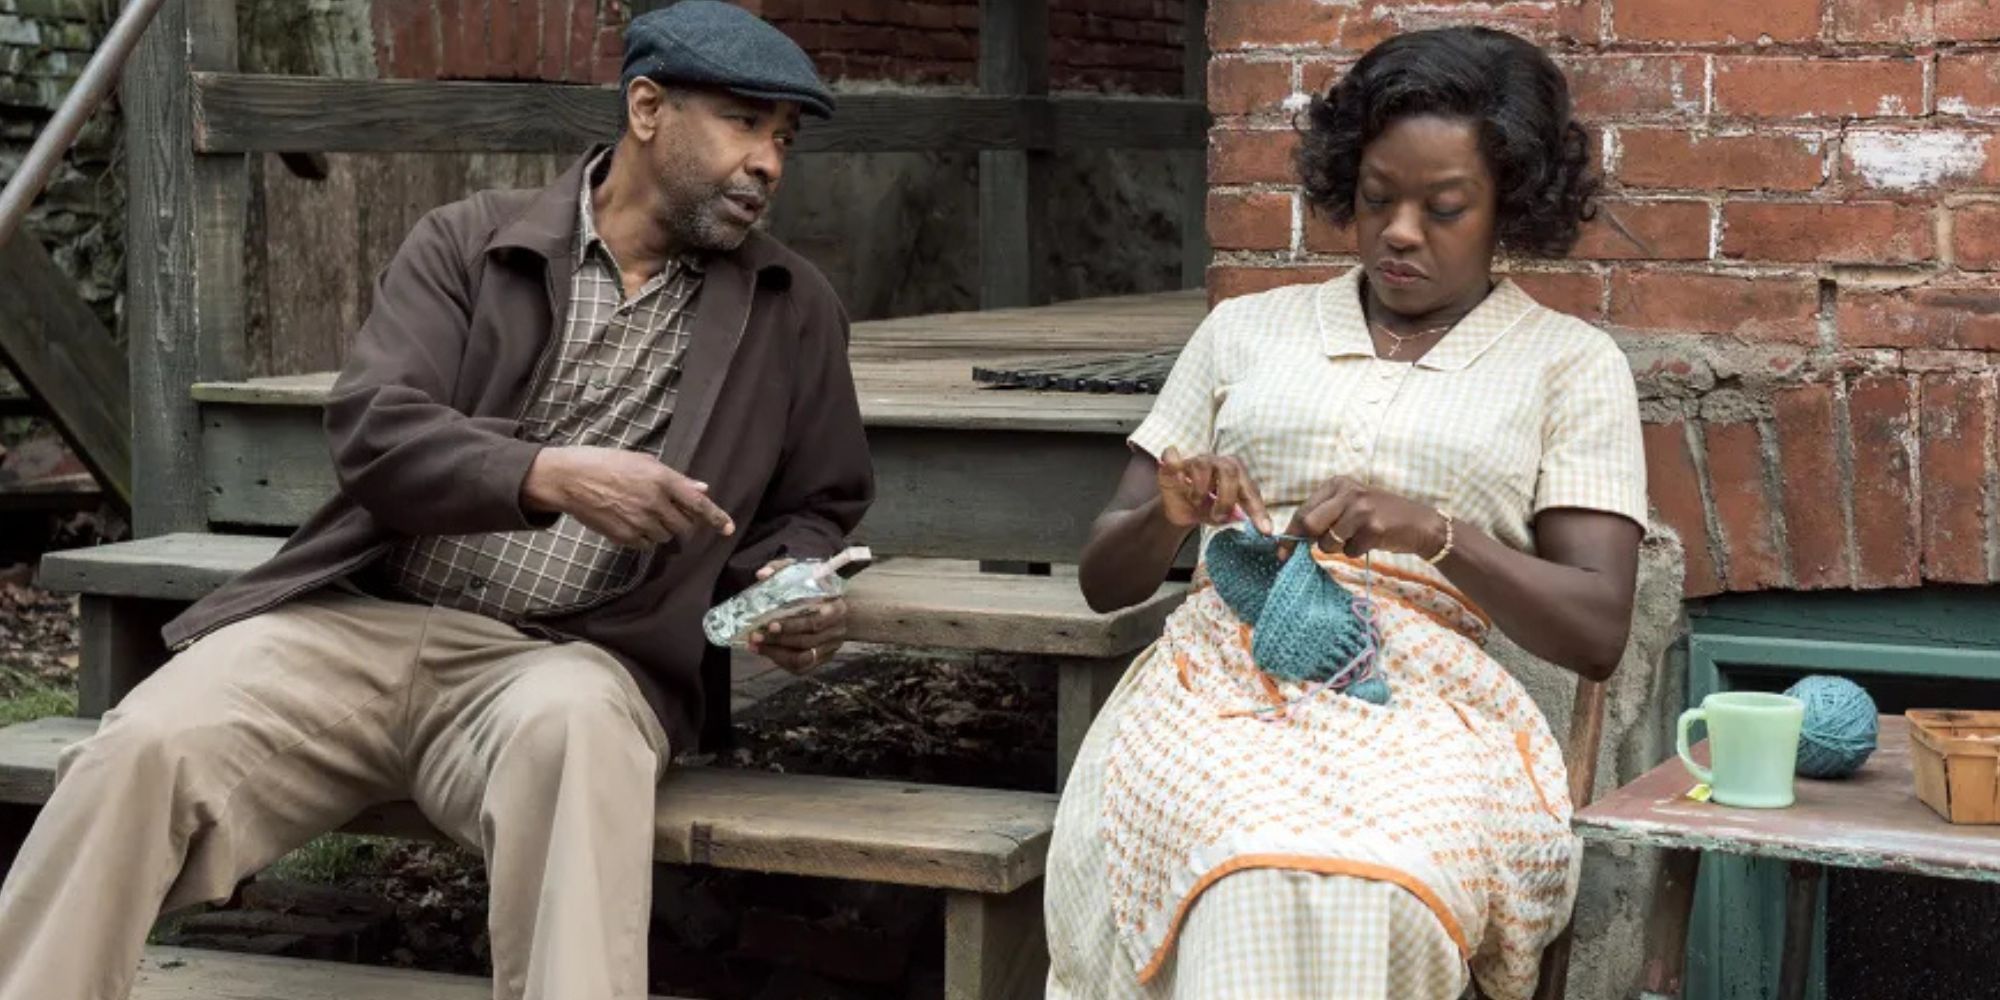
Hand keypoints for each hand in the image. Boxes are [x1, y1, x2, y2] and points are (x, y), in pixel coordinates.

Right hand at [521, 445, 734, 547]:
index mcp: (662, 479)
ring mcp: (639, 521)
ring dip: (662, 530)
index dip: (716, 517)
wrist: (570, 478)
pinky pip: (646, 545)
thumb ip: (675, 479)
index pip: (698, 503)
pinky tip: (630, 521)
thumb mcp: (643, 462)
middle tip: (670, 514)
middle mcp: (654, 502)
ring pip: (666, 538)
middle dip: (683, 524)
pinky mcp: (624, 536)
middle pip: (685, 527)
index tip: (729, 529)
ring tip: (643, 512)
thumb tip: (701, 488)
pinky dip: (645, 538)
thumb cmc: (606, 463)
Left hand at [745, 559, 848, 673]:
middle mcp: (836, 631)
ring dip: (776, 653)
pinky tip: (765, 652)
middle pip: (806, 641)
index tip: (770, 624)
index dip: (792, 625)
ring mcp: (831, 648)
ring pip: (803, 658)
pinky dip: (781, 662)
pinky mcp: (823, 659)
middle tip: (755, 635)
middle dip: (777, 640)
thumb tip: (762, 574)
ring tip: (755, 645)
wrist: (843, 608)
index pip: (817, 621)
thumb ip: (783, 569)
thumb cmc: (820, 588)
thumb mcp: (804, 572)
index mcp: (836, 608)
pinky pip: (802, 668)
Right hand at [1156, 447, 1272, 533]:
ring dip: (1200, 491)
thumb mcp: (1217, 517)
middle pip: (1230, 472)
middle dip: (1226, 499)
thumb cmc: (1201, 508)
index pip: (1250, 490)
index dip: (1258, 510)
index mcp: (1235, 474)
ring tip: (1197, 502)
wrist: (1175, 507)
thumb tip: (1247, 520)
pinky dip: (1175, 468)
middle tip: (1219, 517)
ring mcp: (1196, 460)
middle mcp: (1218, 463)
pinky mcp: (1172, 460)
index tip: (1265, 530)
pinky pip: (1174, 458)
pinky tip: (1178, 481)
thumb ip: (1231, 516)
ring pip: (1203, 466)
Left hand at [1282, 476, 1447, 559]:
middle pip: (1309, 524)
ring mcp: (1361, 509)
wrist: (1420, 523)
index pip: (1303, 510)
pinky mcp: (1373, 528)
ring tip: (1356, 537)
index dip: (1290, 533)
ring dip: (1338, 548)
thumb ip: (1323, 515)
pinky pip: (1349, 551)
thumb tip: (1292, 537)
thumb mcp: (1350, 504)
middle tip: (1308, 552)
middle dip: (1307, 542)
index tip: (1281, 552)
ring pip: (1327, 542)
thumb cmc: (1379, 516)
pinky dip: (1357, 552)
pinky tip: (1371, 541)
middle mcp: (1348, 492)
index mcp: (1337, 484)